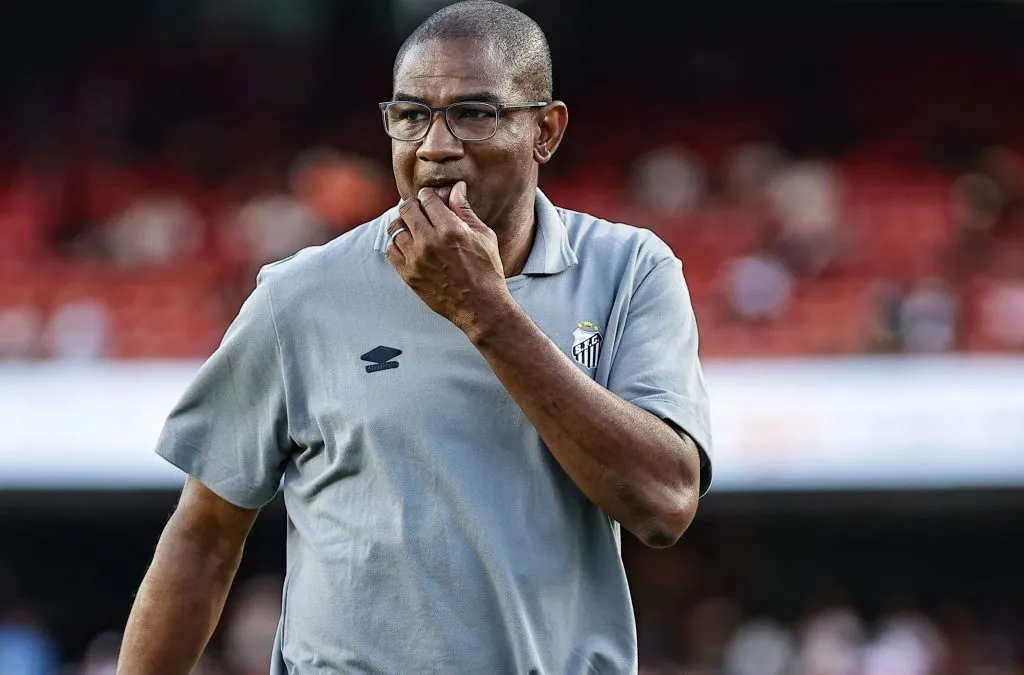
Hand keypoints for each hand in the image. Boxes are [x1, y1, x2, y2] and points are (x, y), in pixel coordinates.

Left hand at [386, 181, 512, 333]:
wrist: (481, 306)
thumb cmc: (487, 270)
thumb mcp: (483, 235)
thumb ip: (464, 210)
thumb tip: (455, 188)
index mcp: (450, 229)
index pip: (426, 198)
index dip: (429, 195)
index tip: (431, 199)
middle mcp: (429, 242)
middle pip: (407, 209)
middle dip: (413, 206)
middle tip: (419, 210)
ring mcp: (416, 260)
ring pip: (396, 229)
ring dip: (404, 225)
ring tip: (413, 229)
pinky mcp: (409, 275)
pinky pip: (391, 251)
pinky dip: (397, 245)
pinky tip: (409, 246)